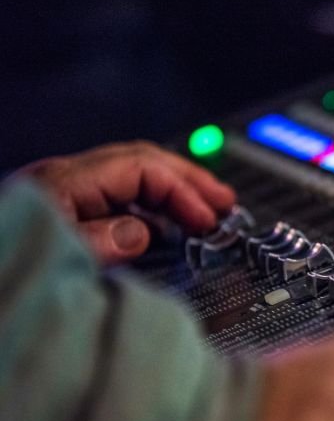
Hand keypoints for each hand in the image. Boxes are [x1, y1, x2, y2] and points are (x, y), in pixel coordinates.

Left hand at [18, 141, 235, 263]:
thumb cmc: (6, 259)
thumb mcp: (52, 256)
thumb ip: (98, 242)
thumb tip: (140, 232)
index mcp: (65, 183)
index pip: (143, 169)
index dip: (183, 192)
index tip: (209, 221)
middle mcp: (64, 180)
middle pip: (141, 160)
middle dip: (189, 178)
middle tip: (225, 202)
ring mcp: (63, 193)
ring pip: (131, 175)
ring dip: (173, 188)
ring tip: (206, 208)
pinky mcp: (61, 211)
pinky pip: (118, 195)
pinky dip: (152, 204)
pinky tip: (165, 224)